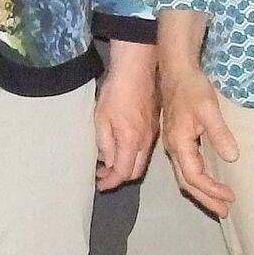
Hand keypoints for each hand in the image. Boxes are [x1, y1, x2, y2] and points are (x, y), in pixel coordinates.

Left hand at [93, 45, 157, 191]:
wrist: (137, 69)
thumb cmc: (115, 92)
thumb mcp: (101, 119)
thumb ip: (105, 144)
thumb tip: (108, 163)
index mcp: (132, 142)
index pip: (123, 173)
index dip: (110, 183)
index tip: (99, 186)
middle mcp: (146, 142)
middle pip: (135, 171)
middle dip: (118, 178)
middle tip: (102, 176)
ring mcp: (152, 134)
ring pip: (141, 160)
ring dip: (125, 166)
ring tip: (107, 164)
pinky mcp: (154, 125)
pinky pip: (144, 148)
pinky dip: (132, 155)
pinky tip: (120, 147)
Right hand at [158, 55, 237, 216]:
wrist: (176, 72)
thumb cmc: (192, 89)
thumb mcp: (208, 109)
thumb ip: (219, 134)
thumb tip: (232, 158)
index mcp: (179, 143)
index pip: (194, 176)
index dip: (211, 189)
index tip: (230, 197)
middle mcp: (173, 149)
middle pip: (186, 182)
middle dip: (205, 199)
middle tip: (224, 211)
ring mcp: (173, 145)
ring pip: (185, 177)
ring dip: (201, 192)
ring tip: (219, 203)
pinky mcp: (178, 140)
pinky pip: (186, 168)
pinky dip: (198, 180)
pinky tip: (208, 181)